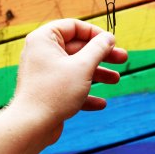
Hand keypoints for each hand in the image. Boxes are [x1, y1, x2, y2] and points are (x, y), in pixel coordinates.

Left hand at [11, 19, 127, 142]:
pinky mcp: (47, 91)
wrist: (31, 126)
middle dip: (101, 55)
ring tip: (116, 80)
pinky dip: (85, 92)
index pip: (73, 27)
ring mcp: (43, 73)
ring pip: (75, 68)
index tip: (112, 42)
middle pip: (77, 48)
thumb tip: (108, 37)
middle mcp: (41, 53)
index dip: (95, 33)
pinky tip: (101, 103)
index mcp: (44, 39)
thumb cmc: (55, 92)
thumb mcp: (83, 66)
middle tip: (123, 59)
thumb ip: (98, 48)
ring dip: (97, 73)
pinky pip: (69, 87)